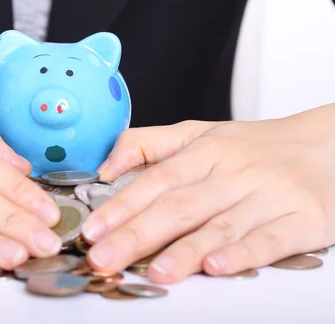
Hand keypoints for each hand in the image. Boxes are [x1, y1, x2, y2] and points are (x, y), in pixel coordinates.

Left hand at [82, 105, 334, 282]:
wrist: (327, 145)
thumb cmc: (253, 145)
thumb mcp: (199, 132)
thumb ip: (147, 144)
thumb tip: (104, 167)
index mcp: (205, 152)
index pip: (155, 180)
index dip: (121, 206)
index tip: (93, 230)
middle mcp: (232, 173)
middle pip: (179, 206)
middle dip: (137, 235)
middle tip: (103, 258)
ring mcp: (268, 197)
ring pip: (220, 226)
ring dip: (185, 251)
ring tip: (154, 272)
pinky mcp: (303, 220)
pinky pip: (270, 239)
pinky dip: (243, 254)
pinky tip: (217, 268)